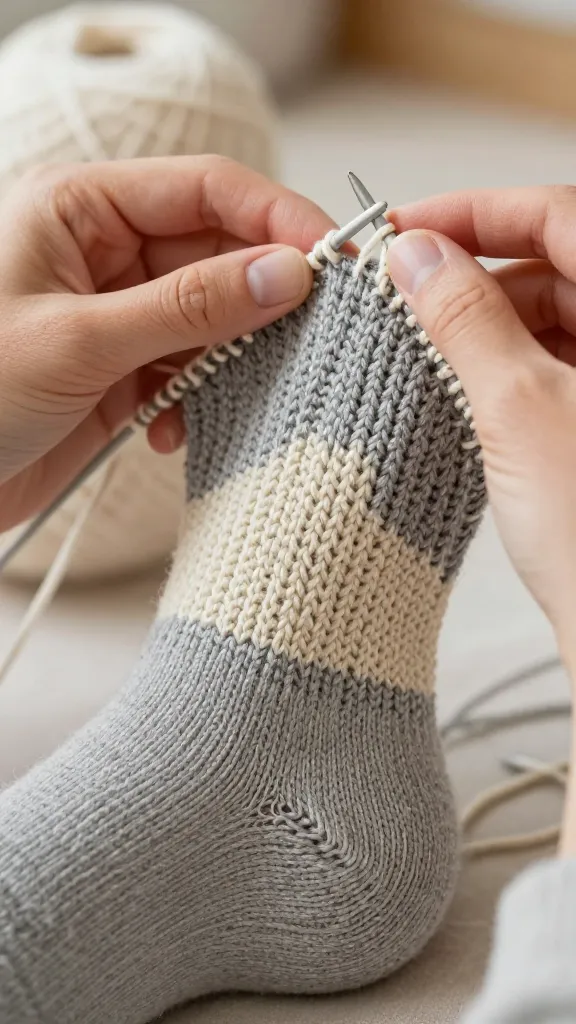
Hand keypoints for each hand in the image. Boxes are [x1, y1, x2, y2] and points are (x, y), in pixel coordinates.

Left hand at [0, 155, 333, 530]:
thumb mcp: (80, 339)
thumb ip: (189, 306)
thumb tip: (288, 274)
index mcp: (81, 209)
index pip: (206, 190)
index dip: (278, 219)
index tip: (337, 258)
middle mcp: (105, 253)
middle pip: (219, 253)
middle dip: (264, 298)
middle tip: (316, 336)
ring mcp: (117, 314)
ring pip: (212, 318)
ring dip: (232, 359)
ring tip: (239, 393)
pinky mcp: (121, 370)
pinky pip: (189, 368)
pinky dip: (198, 398)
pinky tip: (170, 428)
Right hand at [387, 187, 575, 655]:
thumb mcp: (517, 411)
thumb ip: (465, 318)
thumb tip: (414, 254)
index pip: (562, 217)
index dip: (478, 212)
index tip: (406, 228)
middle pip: (557, 266)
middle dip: (474, 273)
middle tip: (399, 291)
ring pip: (553, 318)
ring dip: (484, 322)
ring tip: (420, 342)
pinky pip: (553, 367)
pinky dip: (504, 366)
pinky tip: (459, 383)